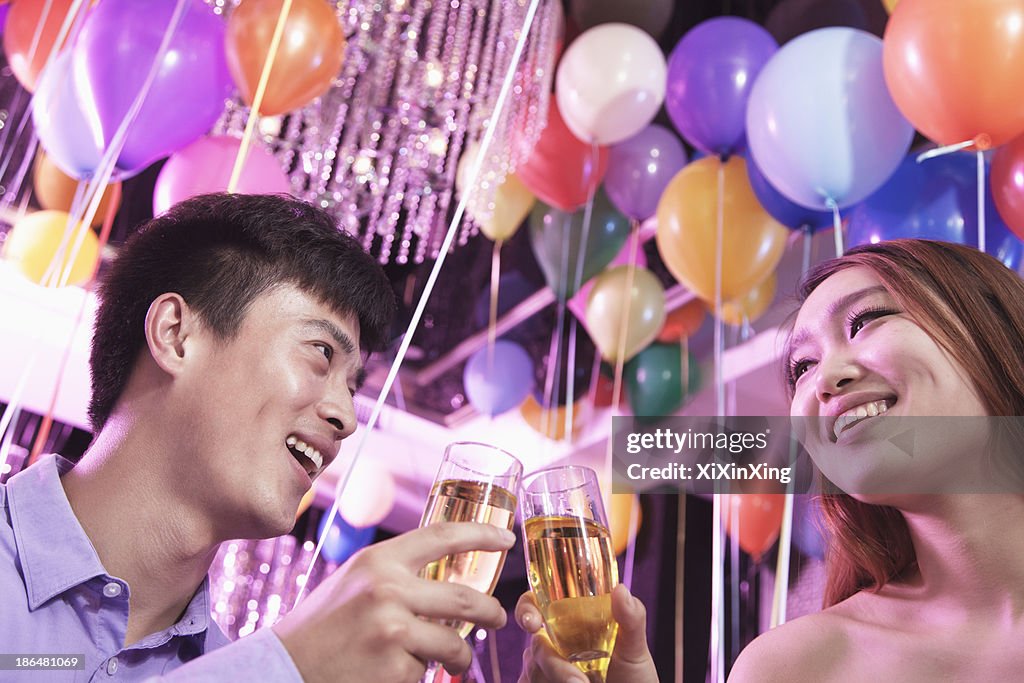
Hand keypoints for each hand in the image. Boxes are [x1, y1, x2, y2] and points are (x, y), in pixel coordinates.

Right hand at [273, 522, 514, 682]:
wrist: (284, 667)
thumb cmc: (324, 623)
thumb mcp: (357, 580)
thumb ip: (398, 573)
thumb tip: (451, 575)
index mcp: (379, 560)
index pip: (443, 536)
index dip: (481, 534)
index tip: (505, 538)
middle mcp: (387, 590)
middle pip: (466, 598)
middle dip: (491, 613)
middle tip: (498, 618)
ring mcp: (392, 632)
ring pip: (454, 644)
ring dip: (459, 656)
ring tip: (450, 659)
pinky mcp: (393, 671)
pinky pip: (426, 673)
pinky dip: (419, 676)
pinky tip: (393, 672)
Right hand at [516, 584, 658, 682]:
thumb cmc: (632, 675)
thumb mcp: (634, 646)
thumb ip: (631, 618)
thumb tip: (621, 589)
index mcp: (568, 623)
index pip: (535, 605)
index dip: (526, 609)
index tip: (533, 622)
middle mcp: (552, 645)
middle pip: (535, 645)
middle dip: (551, 662)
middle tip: (577, 681)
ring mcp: (545, 671)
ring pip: (533, 670)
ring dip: (557, 678)